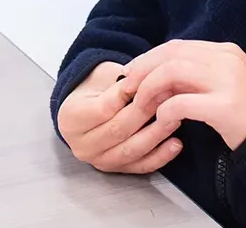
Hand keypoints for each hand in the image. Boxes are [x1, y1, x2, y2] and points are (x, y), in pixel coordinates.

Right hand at [57, 60, 184, 174]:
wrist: (91, 106)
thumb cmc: (97, 89)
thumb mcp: (102, 76)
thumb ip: (121, 80)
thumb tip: (147, 81)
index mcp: (70, 118)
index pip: (102, 109)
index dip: (126, 96)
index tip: (147, 82)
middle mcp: (81, 144)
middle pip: (118, 130)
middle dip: (146, 113)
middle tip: (167, 97)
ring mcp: (99, 160)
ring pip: (131, 150)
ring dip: (156, 134)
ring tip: (174, 118)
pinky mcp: (117, 170)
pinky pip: (141, 166)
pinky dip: (161, 156)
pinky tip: (175, 144)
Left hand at [121, 40, 245, 150]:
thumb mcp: (221, 85)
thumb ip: (194, 77)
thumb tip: (155, 76)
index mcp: (225, 51)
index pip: (177, 47)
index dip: (149, 57)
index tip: (132, 72)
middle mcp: (226, 59)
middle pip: (171, 54)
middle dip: (143, 69)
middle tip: (127, 87)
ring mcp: (227, 81)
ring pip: (172, 72)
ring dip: (149, 88)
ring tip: (140, 104)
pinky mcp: (225, 107)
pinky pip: (182, 103)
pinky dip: (165, 111)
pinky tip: (161, 120)